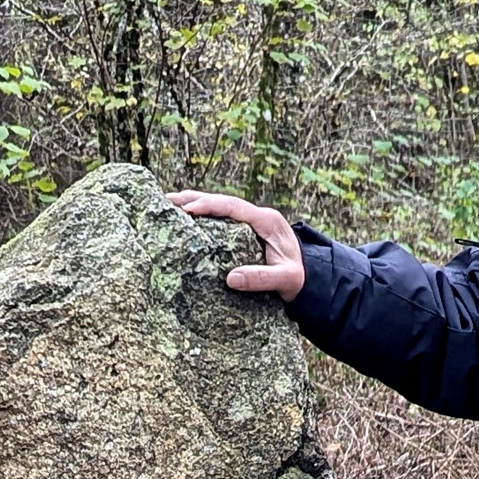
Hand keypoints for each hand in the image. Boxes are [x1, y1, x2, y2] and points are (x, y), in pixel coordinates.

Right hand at [167, 190, 305, 300]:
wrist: (311, 277)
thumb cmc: (298, 278)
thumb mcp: (285, 279)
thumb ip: (262, 278)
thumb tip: (231, 278)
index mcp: (268, 221)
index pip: (234, 207)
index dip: (209, 206)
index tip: (188, 209)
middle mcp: (259, 216)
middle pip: (222, 201)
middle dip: (194, 199)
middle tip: (167, 201)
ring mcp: (252, 221)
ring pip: (220, 206)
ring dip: (195, 203)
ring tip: (167, 203)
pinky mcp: (247, 229)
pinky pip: (222, 217)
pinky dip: (203, 214)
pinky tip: (184, 217)